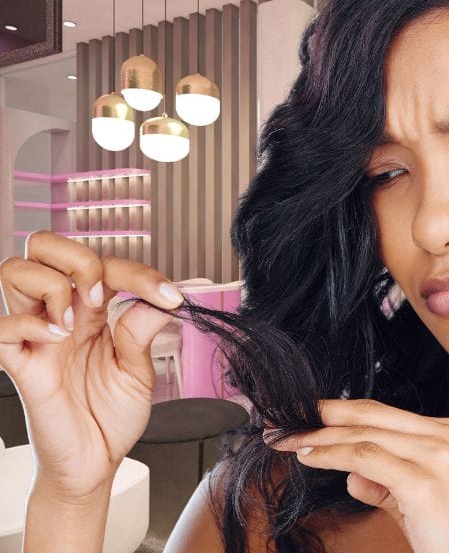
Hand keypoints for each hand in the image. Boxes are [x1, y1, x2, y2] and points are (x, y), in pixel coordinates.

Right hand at [0, 230, 183, 500]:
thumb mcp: (138, 371)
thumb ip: (142, 331)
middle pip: (42, 246)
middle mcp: (61, 315)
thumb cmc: (112, 417)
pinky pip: (2, 326)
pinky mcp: (19, 364)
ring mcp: (36, 337)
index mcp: (92, 312)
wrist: (95, 463)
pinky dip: (29, 321)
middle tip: (102, 295)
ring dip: (52, 285)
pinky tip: (58, 336)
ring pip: (14, 271)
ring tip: (76, 322)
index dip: (139, 272)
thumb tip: (163, 296)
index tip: (170, 295)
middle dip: (77, 258)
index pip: (104, 264)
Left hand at [266, 398, 448, 552]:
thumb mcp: (421, 500)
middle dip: (322, 417)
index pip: (384, 413)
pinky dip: (332, 455)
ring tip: (287, 441)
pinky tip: (309, 458)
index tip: (307, 417)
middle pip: (371, 416)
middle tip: (283, 424)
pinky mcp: (427, 482)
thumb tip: (351, 473)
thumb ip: (386, 481)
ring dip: (319, 437)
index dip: (341, 412)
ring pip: (365, 435)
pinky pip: (367, 459)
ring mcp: (441, 455)